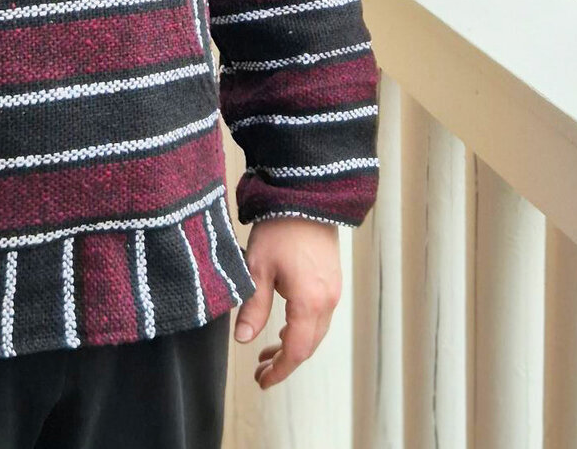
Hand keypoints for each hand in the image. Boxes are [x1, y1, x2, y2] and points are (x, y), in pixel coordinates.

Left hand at [232, 216, 341, 388]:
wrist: (306, 195)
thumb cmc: (279, 228)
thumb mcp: (258, 268)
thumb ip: (253, 307)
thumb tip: (243, 339)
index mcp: (309, 302)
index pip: (296, 350)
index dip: (279, 370)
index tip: (262, 381)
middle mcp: (327, 300)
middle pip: (308, 345)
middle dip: (285, 361)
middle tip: (261, 371)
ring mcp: (333, 289)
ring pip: (316, 331)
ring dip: (294, 345)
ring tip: (269, 352)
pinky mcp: (331, 279)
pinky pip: (320, 315)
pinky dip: (303, 328)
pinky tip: (285, 326)